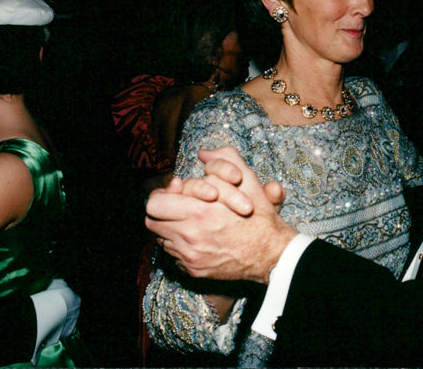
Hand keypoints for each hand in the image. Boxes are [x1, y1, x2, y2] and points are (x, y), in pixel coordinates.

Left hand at [145, 147, 295, 282]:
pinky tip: (198, 239)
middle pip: (151, 222)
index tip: (175, 193)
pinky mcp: (192, 270)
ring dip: (171, 228)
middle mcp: (189, 236)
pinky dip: (181, 245)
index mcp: (199, 212)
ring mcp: (189, 256)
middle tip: (177, 208)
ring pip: (161, 238)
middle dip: (162, 212)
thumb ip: (224, 160)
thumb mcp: (247, 181)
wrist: (271, 254)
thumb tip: (203, 153)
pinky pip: (173, 255)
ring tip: (190, 223)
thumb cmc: (259, 218)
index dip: (162, 195)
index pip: (154, 204)